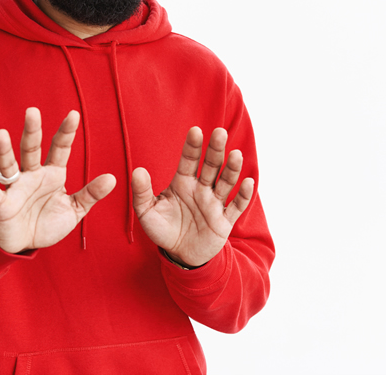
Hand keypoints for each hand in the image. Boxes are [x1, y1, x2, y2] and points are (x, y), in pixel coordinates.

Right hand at [0, 108, 115, 253]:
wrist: (25, 244)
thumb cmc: (48, 222)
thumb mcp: (74, 209)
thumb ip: (91, 194)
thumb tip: (113, 178)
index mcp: (52, 174)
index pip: (60, 148)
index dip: (66, 132)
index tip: (73, 114)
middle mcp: (33, 175)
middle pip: (31, 149)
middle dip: (32, 131)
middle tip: (32, 111)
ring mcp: (16, 188)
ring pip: (9, 165)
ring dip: (4, 151)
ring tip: (1, 134)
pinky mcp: (3, 205)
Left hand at [131, 127, 253, 267]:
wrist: (179, 255)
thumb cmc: (162, 229)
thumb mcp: (146, 212)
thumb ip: (142, 192)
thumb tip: (138, 171)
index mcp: (183, 182)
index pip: (189, 160)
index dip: (192, 146)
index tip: (195, 130)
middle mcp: (201, 188)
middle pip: (211, 166)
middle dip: (215, 149)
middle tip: (220, 132)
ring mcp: (214, 203)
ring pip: (225, 182)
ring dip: (231, 169)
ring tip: (236, 154)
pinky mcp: (224, 221)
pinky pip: (236, 206)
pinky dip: (243, 195)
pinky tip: (248, 182)